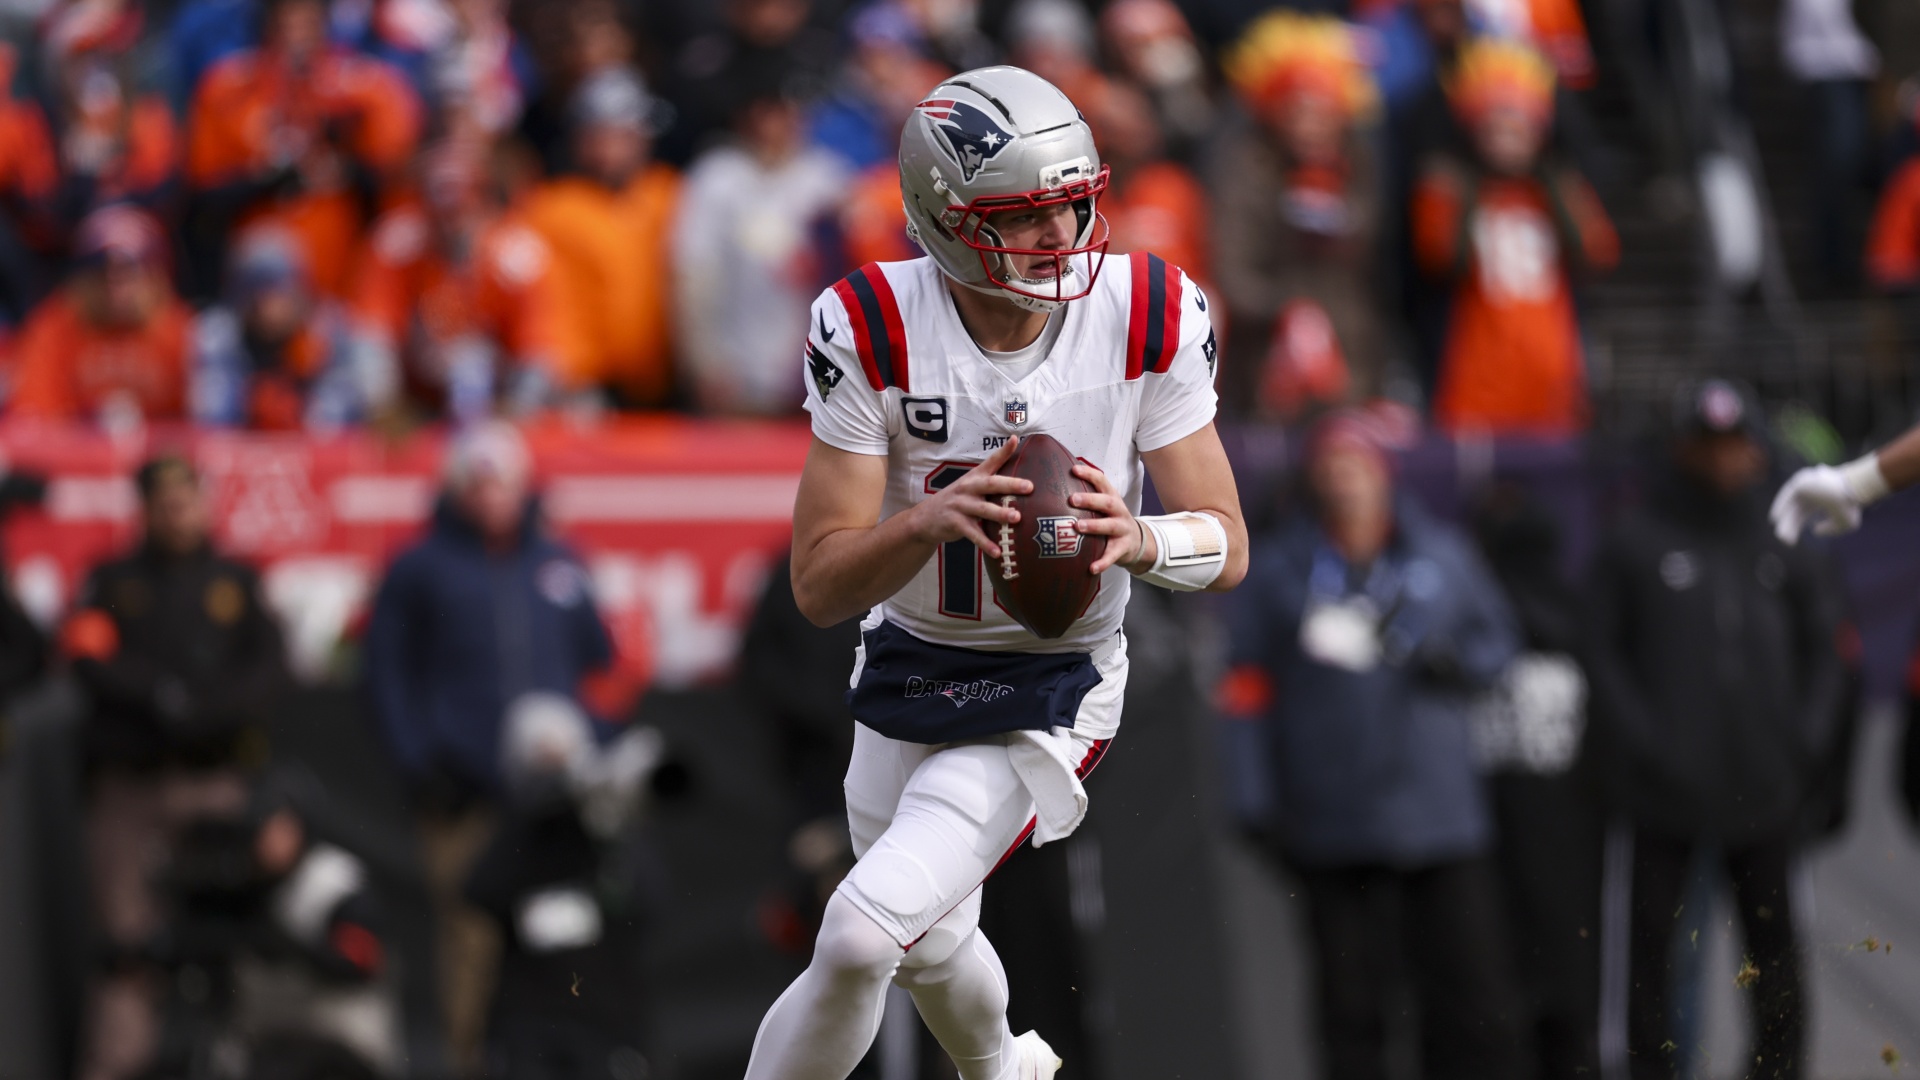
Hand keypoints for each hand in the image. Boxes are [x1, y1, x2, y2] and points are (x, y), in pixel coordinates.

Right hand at [907, 436, 1031, 557]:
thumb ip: (991, 483)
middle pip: (990, 484)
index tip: (1016, 440)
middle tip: (1028, 487)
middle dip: (1010, 484)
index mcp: (974, 478)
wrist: (925, 518)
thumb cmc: (957, 502)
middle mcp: (968, 488)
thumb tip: (1022, 482)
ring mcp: (960, 506)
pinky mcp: (955, 523)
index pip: (991, 462)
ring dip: (999, 513)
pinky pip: (973, 534)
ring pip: (982, 509)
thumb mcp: (970, 487)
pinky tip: (998, 551)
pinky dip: (985, 543)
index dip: (1004, 451)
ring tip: (1016, 518)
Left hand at [1069, 463, 1153, 573]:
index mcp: (1111, 497)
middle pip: (1107, 502)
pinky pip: (1112, 556)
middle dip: (1090, 500)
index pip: (1102, 481)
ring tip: (1078, 527)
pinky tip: (1091, 567)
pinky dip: (1102, 562)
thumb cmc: (1111, 519)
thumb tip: (1053, 484)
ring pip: (1110, 526)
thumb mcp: (1103, 505)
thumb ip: (1086, 496)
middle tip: (1071, 499)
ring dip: (1094, 526)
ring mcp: (1122, 530)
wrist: (1136, 541)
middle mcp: (1119, 511)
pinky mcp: (1122, 549)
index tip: (1073, 470)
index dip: (1089, 474)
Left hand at [1770, 464, 1861, 544]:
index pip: (1802, 515)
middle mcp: (1812, 493)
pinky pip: (1787, 493)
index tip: (1789, 541)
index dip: (1795, 527)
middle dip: (1789, 527)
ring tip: (1781, 535)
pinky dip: (1780, 505)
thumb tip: (1815, 530)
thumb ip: (1831, 529)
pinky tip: (1775, 518)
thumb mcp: (1845, 523)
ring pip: (1790, 505)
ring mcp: (1806, 486)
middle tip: (1785, 541)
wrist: (1852, 490)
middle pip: (1795, 512)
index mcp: (1821, 501)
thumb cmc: (1850, 505)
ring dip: (1784, 519)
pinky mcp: (1802, 481)